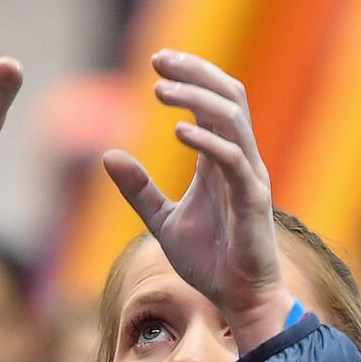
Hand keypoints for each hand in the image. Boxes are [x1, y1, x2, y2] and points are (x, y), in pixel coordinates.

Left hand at [104, 51, 291, 351]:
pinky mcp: (252, 200)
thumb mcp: (163, 222)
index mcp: (221, 162)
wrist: (238, 300)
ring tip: (161, 91)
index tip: (157, 62)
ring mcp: (249, 178)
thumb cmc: (210, 262)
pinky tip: (177, 131)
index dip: (190, 77)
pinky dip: (206, 141)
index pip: (213, 102)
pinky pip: (233, 160)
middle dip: (196, 73)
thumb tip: (108, 155)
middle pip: (228, 97)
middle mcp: (240, 161)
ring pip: (232, 119)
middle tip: (160, 61)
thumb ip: (139, 189)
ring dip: (196, 99)